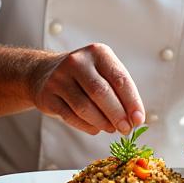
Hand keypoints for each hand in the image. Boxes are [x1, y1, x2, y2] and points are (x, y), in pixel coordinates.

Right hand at [29, 43, 143, 135]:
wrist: (44, 72)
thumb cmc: (85, 75)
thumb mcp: (103, 72)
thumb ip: (120, 92)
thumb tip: (135, 118)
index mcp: (98, 52)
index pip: (119, 79)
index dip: (132, 102)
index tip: (139, 119)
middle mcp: (77, 62)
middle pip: (101, 92)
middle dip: (117, 114)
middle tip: (126, 129)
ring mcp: (59, 78)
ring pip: (84, 107)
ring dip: (102, 122)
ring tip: (111, 129)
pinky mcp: (48, 95)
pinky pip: (70, 116)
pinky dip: (87, 126)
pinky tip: (96, 128)